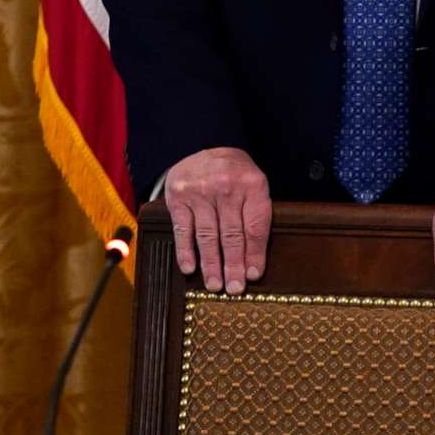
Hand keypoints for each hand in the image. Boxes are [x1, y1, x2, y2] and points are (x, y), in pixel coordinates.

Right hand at [165, 146, 270, 296]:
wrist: (203, 145)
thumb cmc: (233, 173)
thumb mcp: (253, 185)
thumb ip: (256, 214)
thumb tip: (254, 260)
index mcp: (252, 184)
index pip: (254, 226)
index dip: (254, 254)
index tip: (253, 275)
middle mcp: (225, 187)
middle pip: (231, 235)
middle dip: (233, 265)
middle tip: (234, 288)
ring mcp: (199, 192)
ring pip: (207, 236)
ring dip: (211, 264)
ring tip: (215, 285)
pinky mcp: (178, 197)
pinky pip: (183, 229)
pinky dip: (185, 251)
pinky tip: (189, 268)